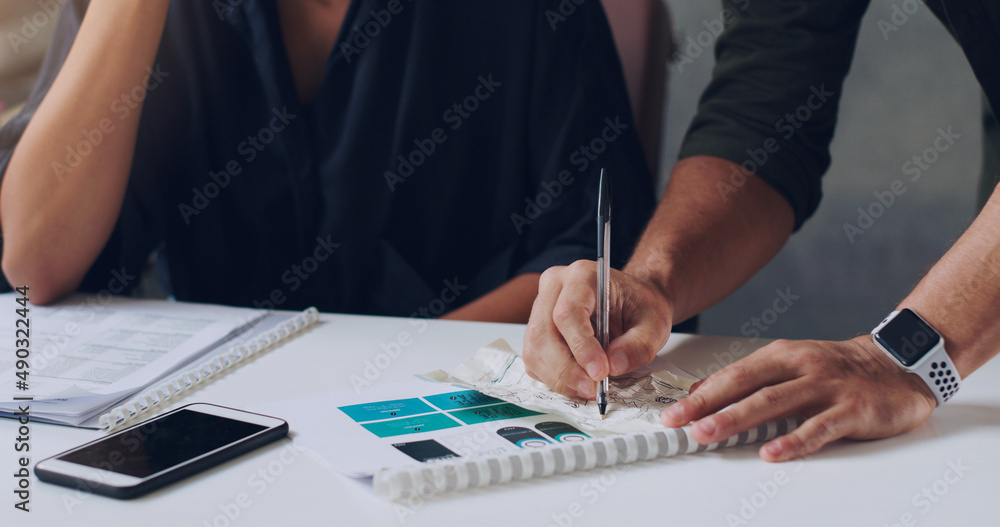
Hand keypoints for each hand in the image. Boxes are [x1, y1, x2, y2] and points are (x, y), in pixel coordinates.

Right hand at [523, 260, 673, 398]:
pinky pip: (534, 360)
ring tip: (588, 390)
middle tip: (592, 389)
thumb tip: (614, 366)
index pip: (568, 313)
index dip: (581, 346)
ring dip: (558, 377)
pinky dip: (553, 378)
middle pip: (543, 333)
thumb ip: (639, 345)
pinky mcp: (537, 330)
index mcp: (582, 275)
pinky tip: (577, 384)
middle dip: (566, 369)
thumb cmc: (640, 307)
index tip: (600, 372)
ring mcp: (540, 307)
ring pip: (534, 350)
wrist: (632, 302)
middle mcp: (554, 287)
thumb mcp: (655, 324)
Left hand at [660, 336, 936, 460]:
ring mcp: (826, 386)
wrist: (899, 364)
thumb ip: (749, 379)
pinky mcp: (852, 408)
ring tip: (708, 435)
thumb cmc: (838, 369)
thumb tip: (701, 393)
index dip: (700, 395)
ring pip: (774, 403)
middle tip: (680, 424)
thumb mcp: (790, 364)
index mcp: (781, 355)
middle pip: (746, 386)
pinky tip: (771, 453)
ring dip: (737, 419)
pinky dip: (793, 440)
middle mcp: (800, 366)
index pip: (732, 375)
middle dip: (708, 406)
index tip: (672, 414)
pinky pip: (818, 427)